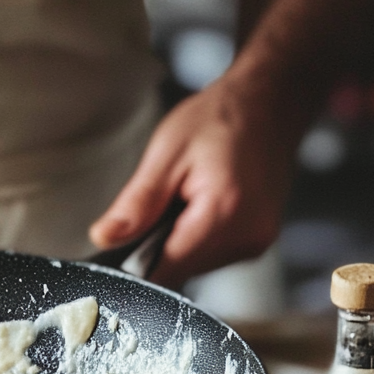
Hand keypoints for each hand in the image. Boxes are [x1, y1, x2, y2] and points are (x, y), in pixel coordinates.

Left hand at [89, 72, 298, 289]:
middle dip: (157, 247)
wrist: (268, 104)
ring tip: (183, 198)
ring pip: (196, 264)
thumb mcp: (166, 153)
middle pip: (182, 269)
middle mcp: (248, 236)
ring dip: (178, 241)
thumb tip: (105, 238)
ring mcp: (258, 241)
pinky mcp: (258, 240)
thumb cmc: (219, 119)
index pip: (168, 269)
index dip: (136, 265)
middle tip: (158, 203)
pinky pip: (214, 254)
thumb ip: (137, 203)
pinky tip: (198, 204)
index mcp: (224, 213)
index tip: (119, 250)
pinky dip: (196, 236)